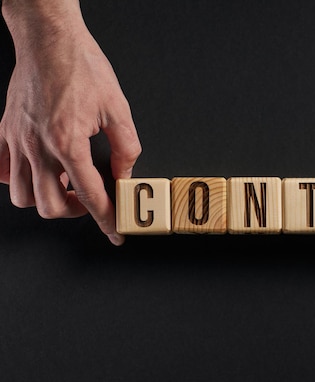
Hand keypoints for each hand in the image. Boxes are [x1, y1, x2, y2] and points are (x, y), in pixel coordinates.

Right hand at [0, 0, 140, 245]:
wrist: (50, 39)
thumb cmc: (82, 66)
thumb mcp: (118, 108)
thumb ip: (126, 148)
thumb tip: (126, 175)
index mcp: (69, 141)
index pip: (91, 195)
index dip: (106, 219)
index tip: (115, 232)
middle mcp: (38, 146)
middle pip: (50, 205)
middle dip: (76, 211)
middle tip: (91, 198)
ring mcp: (17, 140)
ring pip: (22, 195)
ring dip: (46, 198)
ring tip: (65, 184)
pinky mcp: (5, 131)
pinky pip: (2, 171)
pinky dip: (17, 181)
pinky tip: (37, 171)